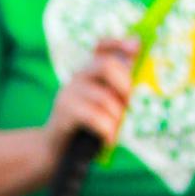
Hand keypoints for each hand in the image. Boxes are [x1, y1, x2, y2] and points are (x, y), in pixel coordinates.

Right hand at [45, 36, 138, 160]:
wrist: (55, 151)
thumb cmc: (86, 129)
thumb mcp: (103, 105)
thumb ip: (118, 89)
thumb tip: (139, 68)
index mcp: (88, 73)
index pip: (102, 46)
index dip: (119, 44)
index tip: (136, 50)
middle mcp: (77, 78)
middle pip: (107, 65)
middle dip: (125, 86)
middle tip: (128, 105)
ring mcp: (69, 94)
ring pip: (104, 97)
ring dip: (117, 117)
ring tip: (115, 131)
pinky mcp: (64, 113)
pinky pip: (95, 117)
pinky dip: (107, 130)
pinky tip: (109, 140)